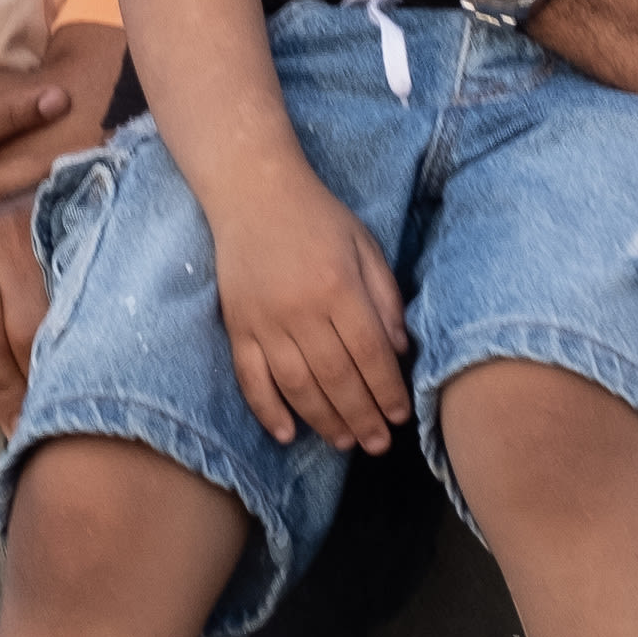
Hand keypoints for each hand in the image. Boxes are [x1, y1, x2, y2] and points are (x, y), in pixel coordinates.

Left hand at [0, 200, 53, 430]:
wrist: (65, 202)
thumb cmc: (13, 267)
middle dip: (4, 387)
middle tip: (25, 422)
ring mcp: (6, 233)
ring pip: (22, 326)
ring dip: (39, 372)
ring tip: (55, 400)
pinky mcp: (53, 233)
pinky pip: (60, 302)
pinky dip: (70, 338)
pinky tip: (80, 359)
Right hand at [214, 164, 409, 451]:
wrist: (253, 192)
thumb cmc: (319, 218)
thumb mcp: (366, 247)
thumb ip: (386, 298)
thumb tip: (400, 351)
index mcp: (339, 288)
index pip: (370, 355)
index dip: (387, 392)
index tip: (400, 417)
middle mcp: (301, 310)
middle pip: (337, 379)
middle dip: (362, 418)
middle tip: (378, 444)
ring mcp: (265, 321)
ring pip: (297, 386)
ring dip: (323, 421)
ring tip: (345, 443)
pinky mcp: (237, 326)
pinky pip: (250, 378)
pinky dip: (267, 410)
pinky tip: (287, 433)